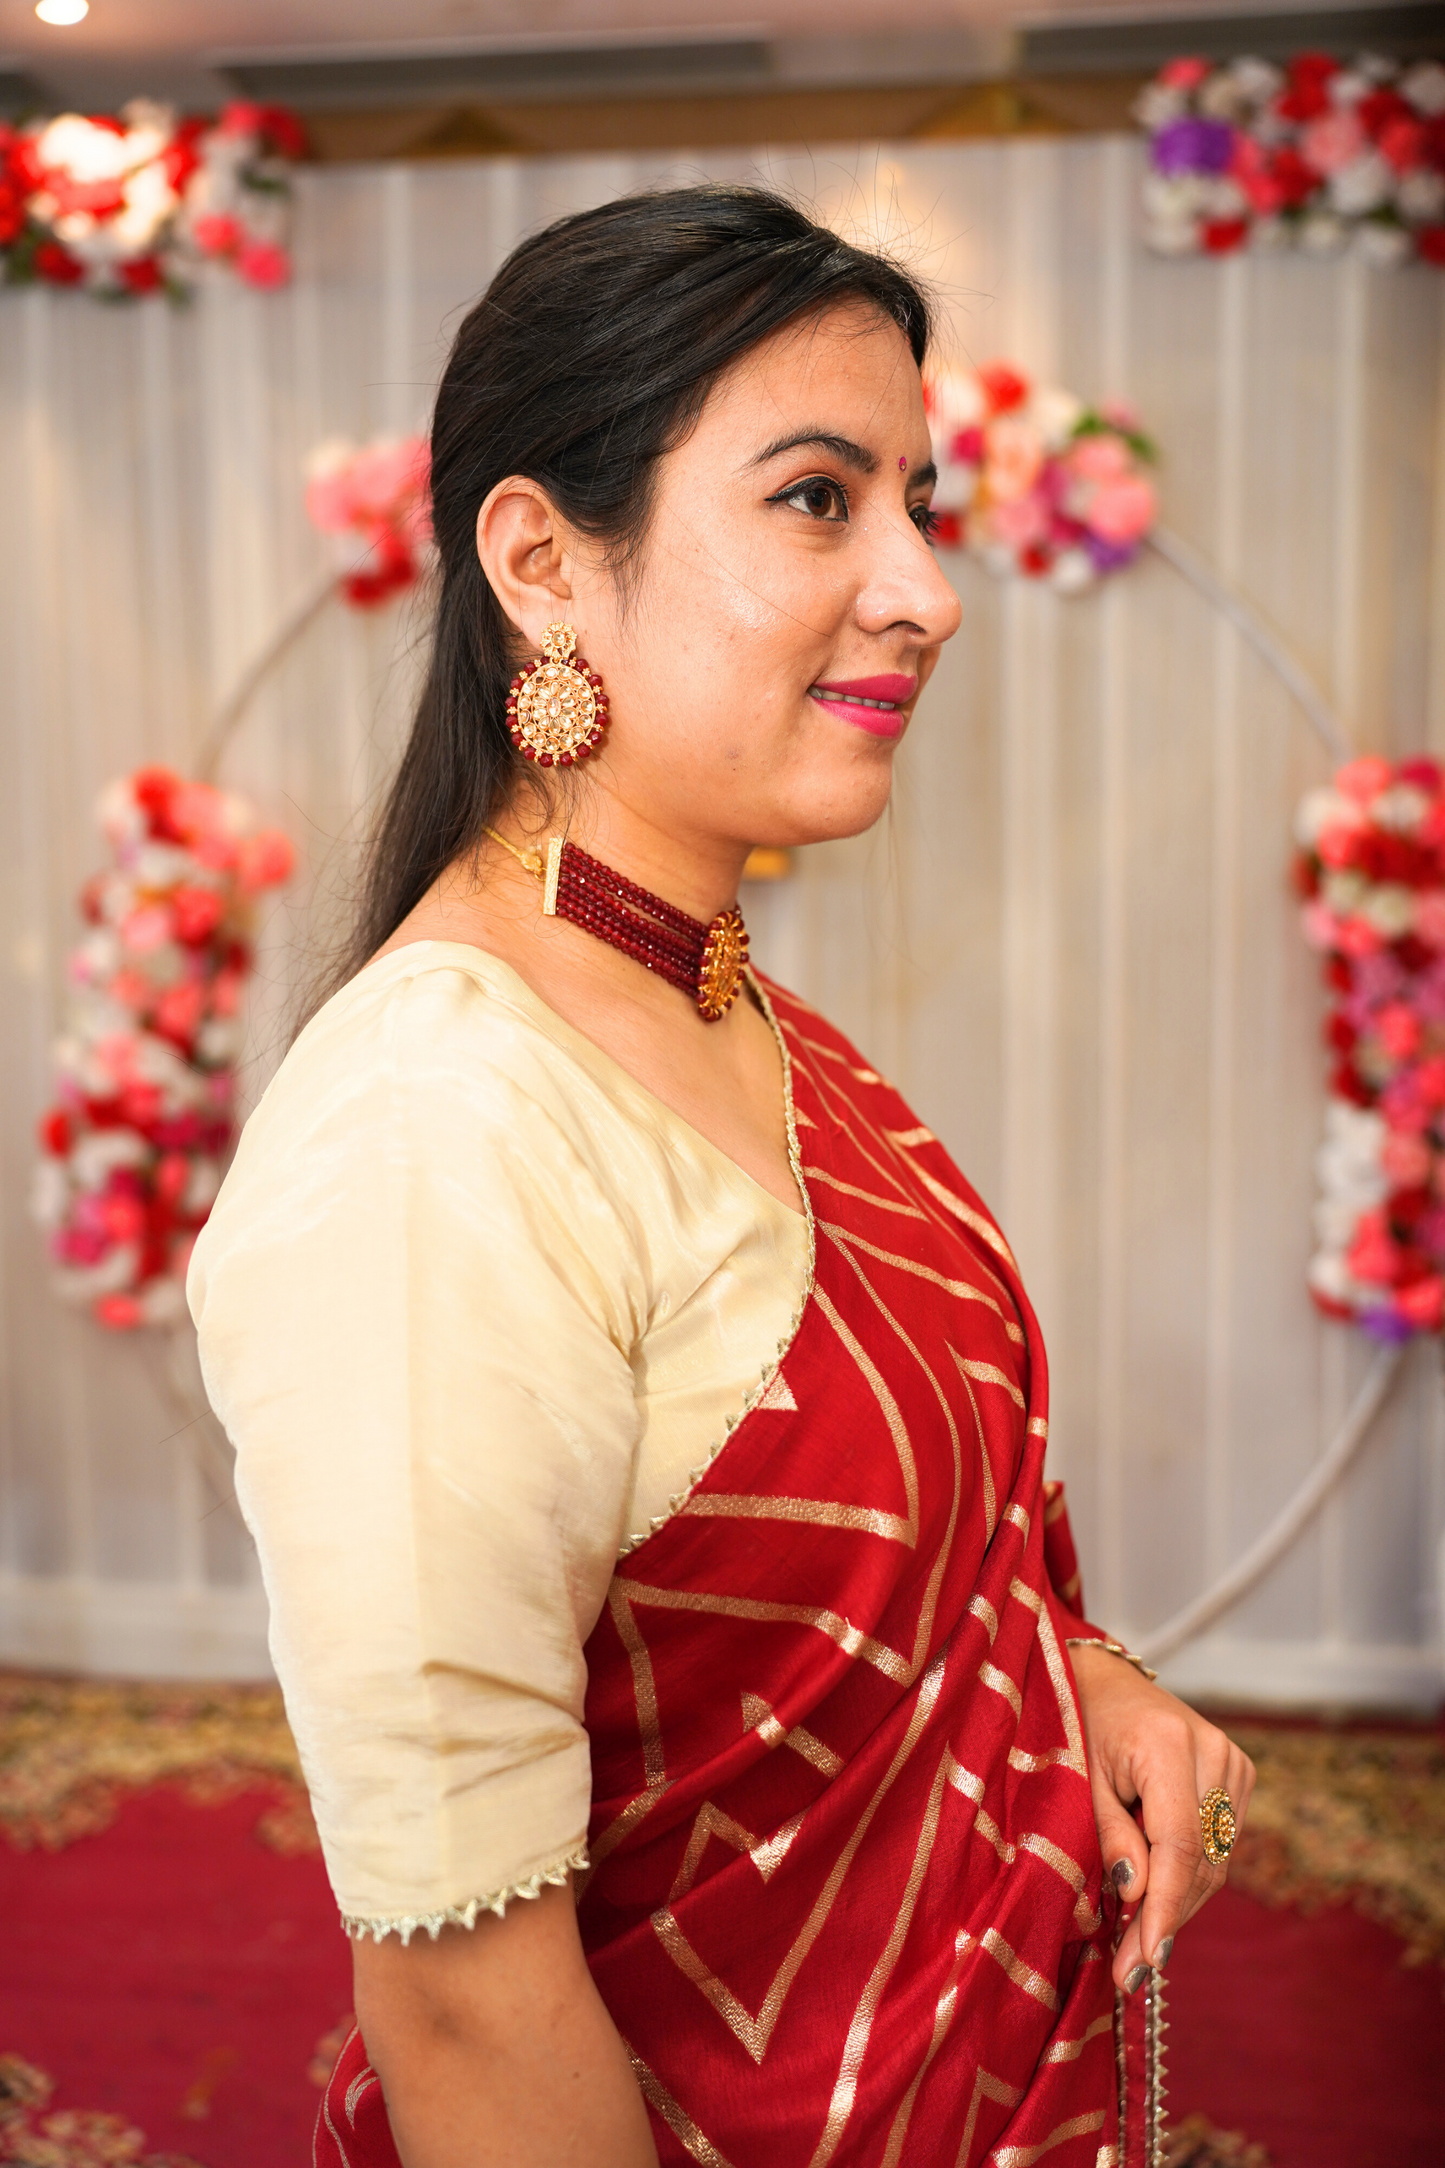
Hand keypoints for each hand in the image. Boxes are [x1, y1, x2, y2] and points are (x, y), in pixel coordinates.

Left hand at [1069, 1642, 1255, 1994]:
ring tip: (1134, 1940)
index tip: (1143, 1962)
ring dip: (1177, 1904)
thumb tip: (1138, 1897)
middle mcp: (1214, 1751)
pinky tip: (1154, 1896)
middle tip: (1128, 1969)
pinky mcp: (1239, 1775)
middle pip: (1201, 1862)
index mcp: (1168, 1743)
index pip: (1180, 1846)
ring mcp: (1234, 1761)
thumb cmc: (1080, 1723)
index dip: (1164, 1911)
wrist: (1104, 1679)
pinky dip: (1186, 1877)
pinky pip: (1218, 1845)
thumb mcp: (1078, 1777)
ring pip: (1215, 1862)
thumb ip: (1110, 1834)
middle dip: (1165, 1919)